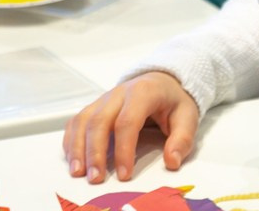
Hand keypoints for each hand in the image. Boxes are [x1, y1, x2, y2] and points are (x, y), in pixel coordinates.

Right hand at [63, 72, 198, 181]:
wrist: (162, 80)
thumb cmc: (172, 100)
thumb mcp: (187, 116)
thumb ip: (182, 139)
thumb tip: (172, 161)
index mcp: (144, 92)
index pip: (128, 121)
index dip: (124, 150)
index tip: (124, 174)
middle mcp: (119, 93)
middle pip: (99, 121)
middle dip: (95, 152)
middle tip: (96, 178)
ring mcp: (104, 98)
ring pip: (84, 121)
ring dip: (78, 148)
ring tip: (79, 172)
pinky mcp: (95, 106)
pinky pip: (77, 121)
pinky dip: (71, 140)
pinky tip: (73, 159)